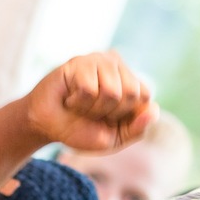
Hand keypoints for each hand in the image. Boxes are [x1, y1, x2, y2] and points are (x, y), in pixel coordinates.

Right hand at [23, 52, 156, 154]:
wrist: (46, 126)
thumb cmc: (80, 129)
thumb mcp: (114, 138)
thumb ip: (137, 128)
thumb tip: (154, 110)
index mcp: (129, 80)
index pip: (144, 96)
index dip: (125, 115)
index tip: (108, 119)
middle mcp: (117, 65)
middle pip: (131, 93)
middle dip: (109, 113)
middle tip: (91, 112)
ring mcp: (98, 60)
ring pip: (111, 91)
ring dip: (92, 109)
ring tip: (80, 105)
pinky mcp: (79, 62)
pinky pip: (89, 89)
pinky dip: (78, 102)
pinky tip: (70, 98)